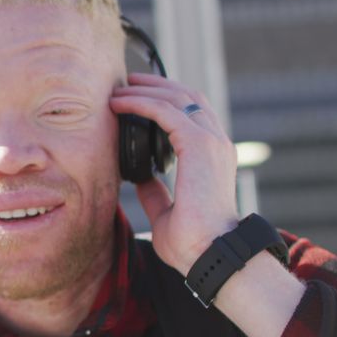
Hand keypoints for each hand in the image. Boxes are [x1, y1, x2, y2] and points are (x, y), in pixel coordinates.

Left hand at [110, 73, 239, 273]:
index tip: (137, 97)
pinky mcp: (199, 145)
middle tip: (126, 83)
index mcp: (213, 157)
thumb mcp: (166, 211)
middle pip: (187, 97)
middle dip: (155, 86)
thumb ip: (156, 192)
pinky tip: (120, 102)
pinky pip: (165, 111)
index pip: (192, 114)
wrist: (209, 254)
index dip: (167, 100)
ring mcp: (211, 142)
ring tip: (119, 88)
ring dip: (146, 90)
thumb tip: (142, 179)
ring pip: (177, 98)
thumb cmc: (192, 242)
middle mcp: (216, 144)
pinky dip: (142, 102)